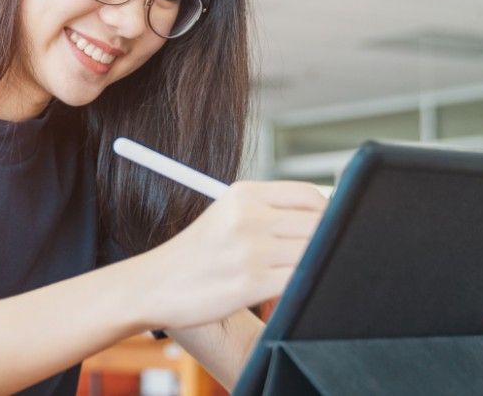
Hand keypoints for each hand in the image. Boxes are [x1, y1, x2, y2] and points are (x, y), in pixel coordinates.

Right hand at [128, 181, 326, 329]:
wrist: (153, 285)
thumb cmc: (195, 255)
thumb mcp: (225, 216)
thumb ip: (268, 211)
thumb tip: (323, 216)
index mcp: (242, 194)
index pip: (309, 195)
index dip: (329, 213)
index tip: (329, 228)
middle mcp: (247, 217)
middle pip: (317, 223)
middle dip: (329, 241)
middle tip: (326, 255)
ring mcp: (250, 251)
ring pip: (312, 252)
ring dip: (318, 265)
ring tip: (308, 273)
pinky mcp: (250, 283)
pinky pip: (299, 280)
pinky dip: (305, 284)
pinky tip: (295, 289)